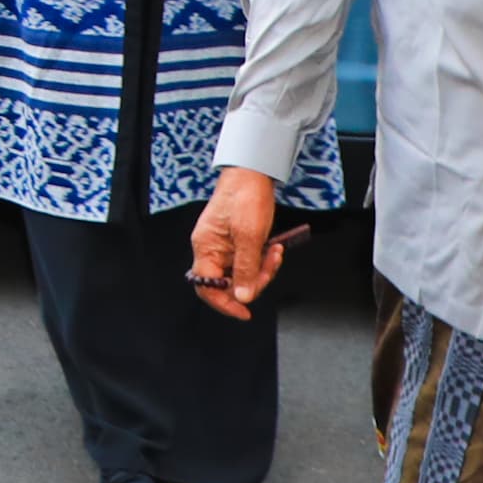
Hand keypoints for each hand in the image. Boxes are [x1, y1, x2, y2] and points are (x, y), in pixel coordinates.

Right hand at [188, 167, 285, 320]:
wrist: (252, 171)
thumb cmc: (245, 197)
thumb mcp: (249, 236)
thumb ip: (246, 269)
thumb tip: (243, 298)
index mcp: (205, 248)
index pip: (207, 287)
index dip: (224, 303)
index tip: (244, 312)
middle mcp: (211, 249)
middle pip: (228, 283)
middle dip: (253, 281)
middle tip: (270, 267)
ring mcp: (224, 245)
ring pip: (242, 273)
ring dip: (262, 269)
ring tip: (276, 252)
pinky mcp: (236, 241)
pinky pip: (248, 261)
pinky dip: (263, 259)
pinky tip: (274, 247)